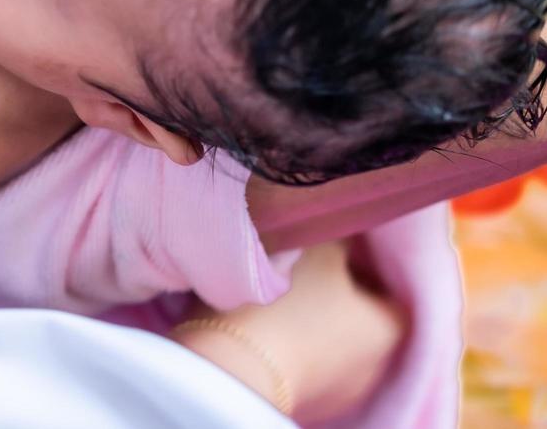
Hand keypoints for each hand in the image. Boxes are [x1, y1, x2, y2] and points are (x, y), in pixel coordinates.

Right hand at [172, 242, 404, 422]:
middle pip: (359, 309)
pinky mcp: (307, 403)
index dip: (361, 254)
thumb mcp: (316, 249)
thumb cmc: (288, 303)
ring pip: (330, 336)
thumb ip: (337, 234)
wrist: (234, 368)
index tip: (330, 236)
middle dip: (334, 286)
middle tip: (301, 258)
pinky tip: (263, 321)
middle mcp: (381, 365)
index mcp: (394, 325)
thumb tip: (340, 224)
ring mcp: (342, 391)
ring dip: (311, 316)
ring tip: (277, 289)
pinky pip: (305, 358)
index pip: (389, 278)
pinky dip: (291, 340)